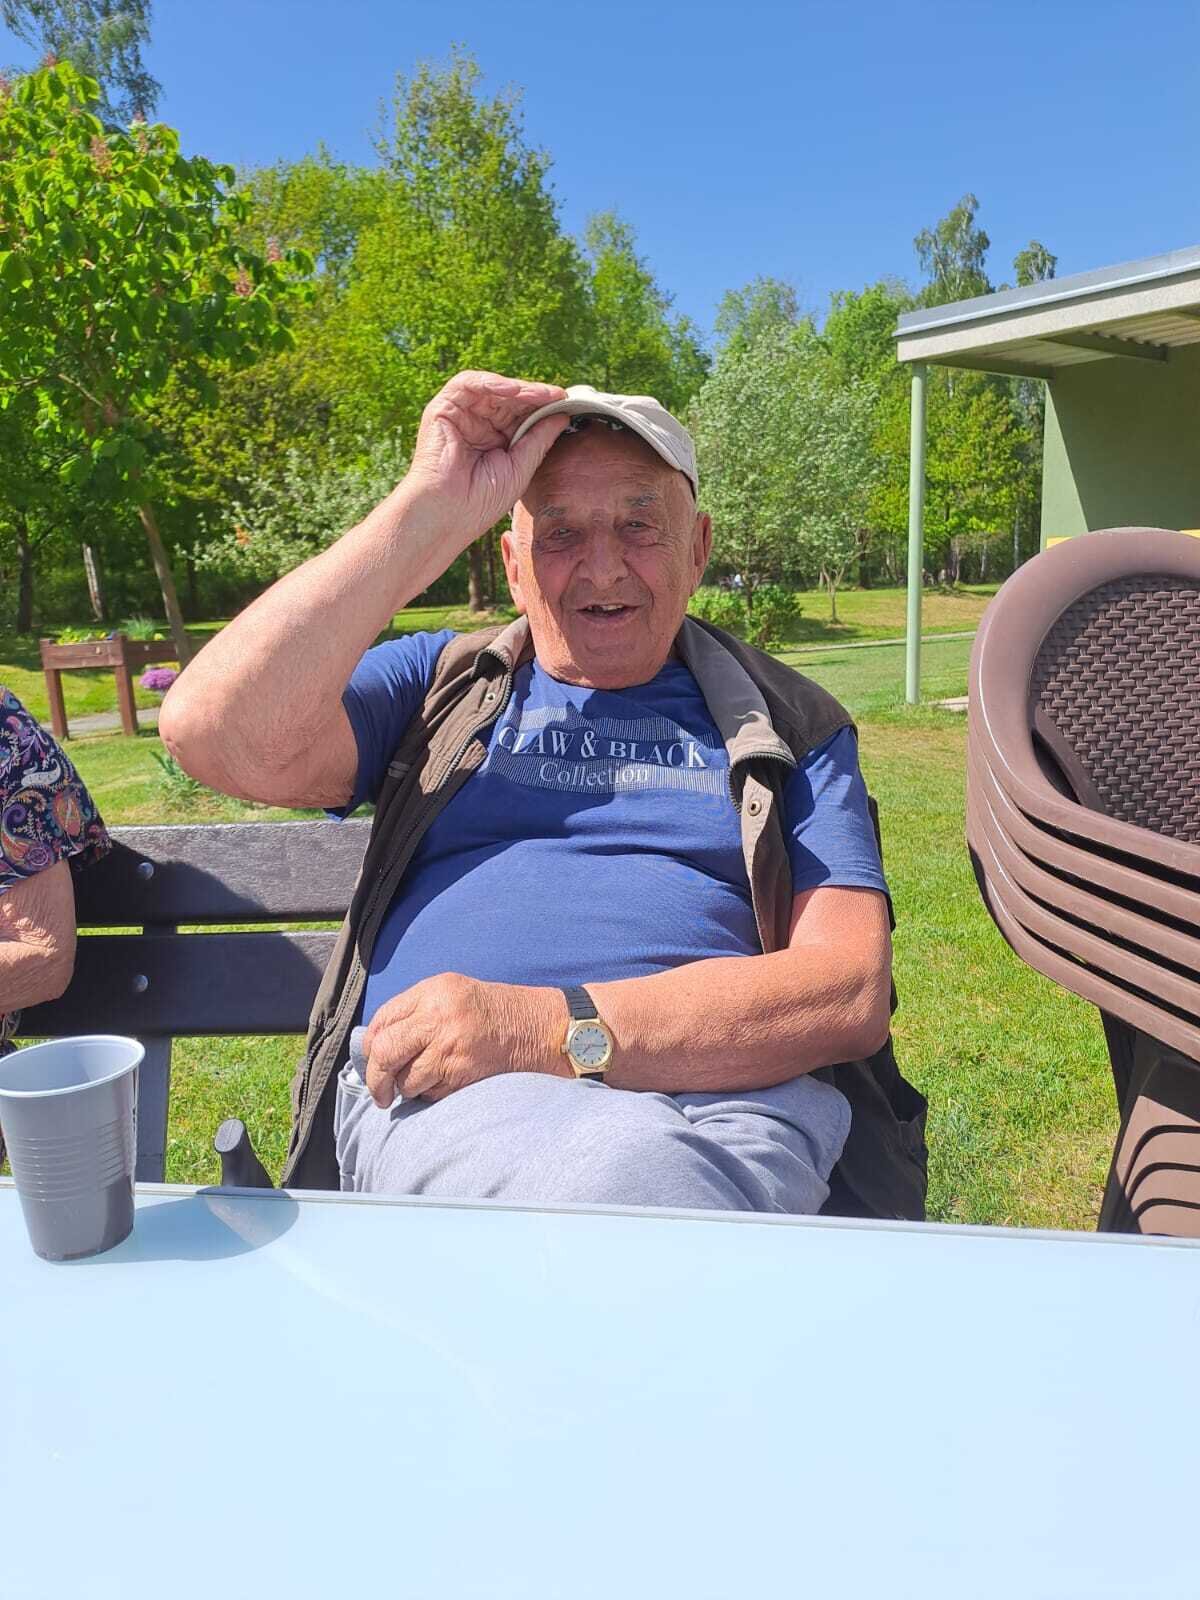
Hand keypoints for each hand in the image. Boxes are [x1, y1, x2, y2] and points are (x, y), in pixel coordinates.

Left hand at [362, 972, 564, 1106]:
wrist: (538, 1028)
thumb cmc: (493, 1011)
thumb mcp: (452, 993)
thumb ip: (416, 1011)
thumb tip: (376, 1044)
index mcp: (432, 992)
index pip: (383, 1020)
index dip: (370, 1045)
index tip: (372, 1059)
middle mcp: (438, 1017)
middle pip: (385, 1052)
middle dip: (376, 1077)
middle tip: (379, 1091)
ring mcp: (450, 1048)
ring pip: (406, 1080)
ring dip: (407, 1088)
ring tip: (421, 1083)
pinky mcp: (462, 1074)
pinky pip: (430, 1094)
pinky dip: (430, 1095)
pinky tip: (444, 1084)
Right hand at [402, 371, 569, 553]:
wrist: (449, 514)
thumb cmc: (481, 501)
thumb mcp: (520, 467)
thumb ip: (539, 439)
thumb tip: (563, 415)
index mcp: (495, 440)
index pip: (521, 415)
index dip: (542, 407)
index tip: (566, 403)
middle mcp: (478, 425)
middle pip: (509, 400)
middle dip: (534, 396)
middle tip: (557, 395)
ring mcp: (460, 416)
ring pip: (491, 389)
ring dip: (517, 389)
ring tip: (539, 394)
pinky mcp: (442, 409)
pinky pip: (467, 384)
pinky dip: (490, 382)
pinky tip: (512, 390)